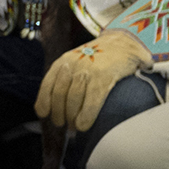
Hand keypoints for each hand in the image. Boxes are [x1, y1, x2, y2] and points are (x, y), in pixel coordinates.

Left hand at [34, 28, 149, 132]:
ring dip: (71, 118)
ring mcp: (87, 70)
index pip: (47, 85)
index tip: (44, 115)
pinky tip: (84, 126)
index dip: (44, 103)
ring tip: (74, 127)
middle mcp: (72, 64)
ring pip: (73, 99)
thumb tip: (56, 105)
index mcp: (62, 62)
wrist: (125, 41)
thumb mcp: (77, 60)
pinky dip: (86, 116)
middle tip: (63, 125)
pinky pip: (91, 101)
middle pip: (59, 95)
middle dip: (58, 114)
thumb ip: (66, 76)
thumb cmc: (99, 57)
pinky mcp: (104, 76)